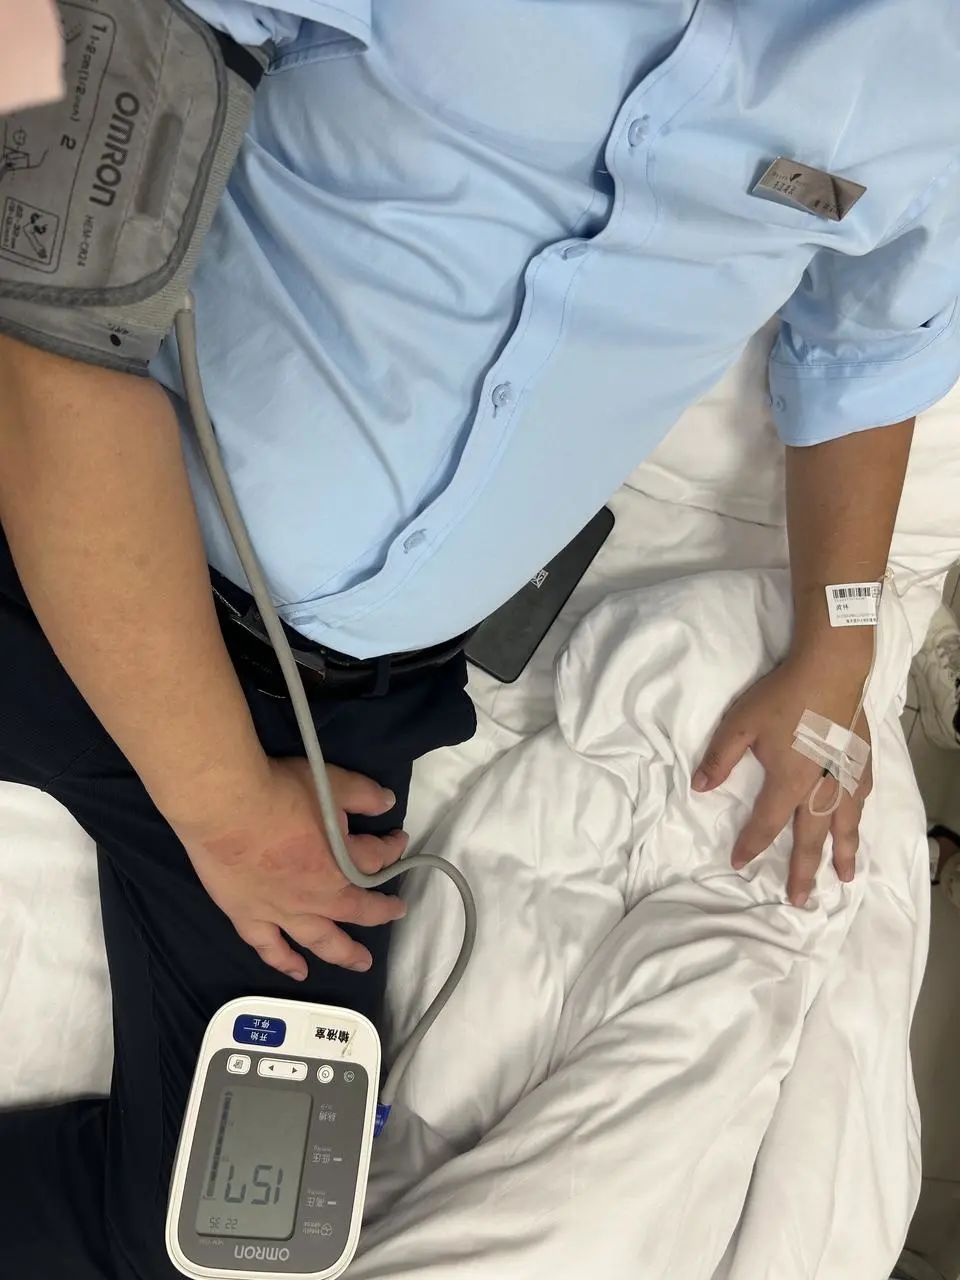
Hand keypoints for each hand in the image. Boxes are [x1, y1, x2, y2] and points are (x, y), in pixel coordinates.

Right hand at [172, 758, 408, 979]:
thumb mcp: (334, 782)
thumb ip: (364, 794)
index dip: (392, 848)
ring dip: (344, 953)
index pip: (379, 858)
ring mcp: (283, 911)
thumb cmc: (281, 792)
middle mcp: (319, 896)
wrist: (226, 807)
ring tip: (361, 962)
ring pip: (321, 940)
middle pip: (358, 910)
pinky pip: (270, 948)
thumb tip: (386, 801)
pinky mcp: (249, 916)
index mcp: (344, 864)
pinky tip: (298, 972)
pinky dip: (285, 962)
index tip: (397, 839)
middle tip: (395, 912)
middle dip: (381, 911)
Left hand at [692, 656, 871, 906]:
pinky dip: (859, 820)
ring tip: (843, 880)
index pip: (766, 824)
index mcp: (789, 782)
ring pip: (846, 827)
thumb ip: (720, 758)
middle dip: (803, 872)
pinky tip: (857, 824)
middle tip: (800, 900)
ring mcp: (846, 776)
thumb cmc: (783, 695)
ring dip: (842, 855)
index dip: (750, 845)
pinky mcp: (862, 761)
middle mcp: (821, 788)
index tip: (739, 863)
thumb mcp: (740, 724)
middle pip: (811, 839)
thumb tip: (700, 788)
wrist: (831, 668)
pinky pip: (862, 801)